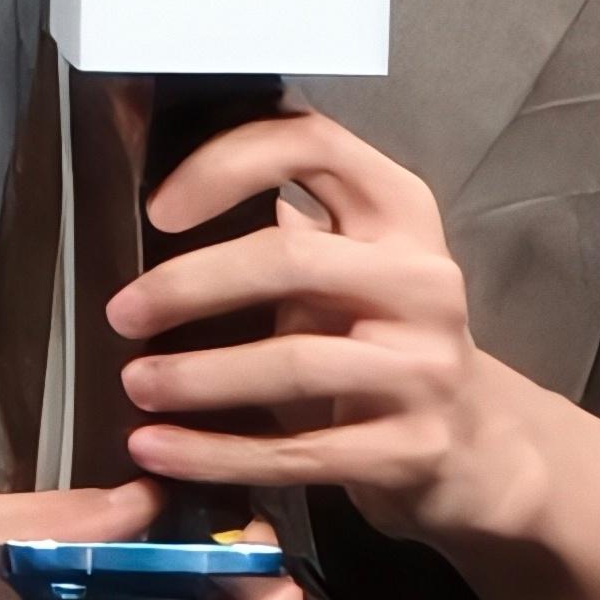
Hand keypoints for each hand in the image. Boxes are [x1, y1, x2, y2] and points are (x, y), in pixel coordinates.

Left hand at [109, 110, 556, 545]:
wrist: (478, 444)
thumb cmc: (382, 338)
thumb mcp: (351, 266)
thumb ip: (280, 228)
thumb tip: (155, 197)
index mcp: (400, 210)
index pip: (313, 145)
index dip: (228, 165)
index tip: (158, 208)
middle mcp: (423, 278)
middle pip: (291, 260)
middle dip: (190, 285)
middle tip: (121, 312)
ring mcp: (425, 366)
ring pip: (294, 363)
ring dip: (198, 377)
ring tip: (135, 385)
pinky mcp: (412, 448)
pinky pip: (297, 452)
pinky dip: (217, 454)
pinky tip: (159, 453)